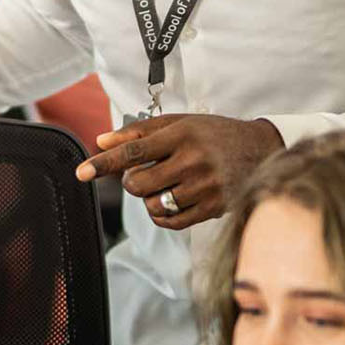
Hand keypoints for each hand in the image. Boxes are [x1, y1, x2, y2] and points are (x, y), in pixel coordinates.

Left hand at [75, 113, 283, 229]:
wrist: (262, 149)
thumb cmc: (214, 134)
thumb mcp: (179, 123)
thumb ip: (139, 132)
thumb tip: (102, 142)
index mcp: (182, 134)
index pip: (133, 150)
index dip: (104, 163)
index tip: (81, 172)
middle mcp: (193, 161)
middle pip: (138, 183)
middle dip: (133, 181)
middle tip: (147, 172)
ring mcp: (204, 187)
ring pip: (152, 205)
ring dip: (149, 198)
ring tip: (165, 184)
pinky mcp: (213, 208)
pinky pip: (170, 221)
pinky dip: (161, 214)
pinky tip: (171, 199)